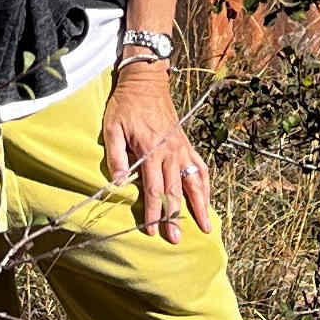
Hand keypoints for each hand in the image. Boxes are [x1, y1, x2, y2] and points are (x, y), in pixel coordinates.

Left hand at [103, 55, 211, 242]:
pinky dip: (205, 184)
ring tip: (205, 226)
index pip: (154, 189)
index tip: (152, 231)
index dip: (153, 212)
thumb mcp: (112, 128)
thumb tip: (119, 183)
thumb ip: (116, 157)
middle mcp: (171, 152)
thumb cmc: (125, 105)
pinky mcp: (186, 143)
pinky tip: (207, 198)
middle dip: (176, 217)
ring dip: (200, 205)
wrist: (146, 81)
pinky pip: (200, 167)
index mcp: (152, 150)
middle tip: (177, 239)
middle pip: (176, 191)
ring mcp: (182, 148)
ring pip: (195, 181)